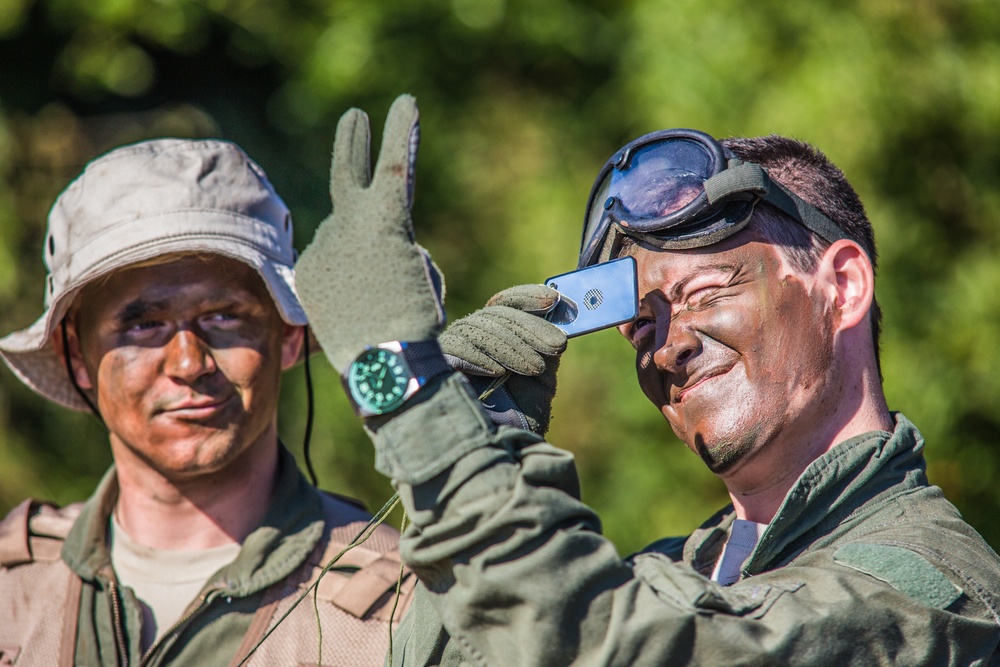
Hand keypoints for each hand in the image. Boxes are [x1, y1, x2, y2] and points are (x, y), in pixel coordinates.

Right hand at [296, 95, 444, 373]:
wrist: (388, 365)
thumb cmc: (389, 358)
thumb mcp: (375, 326)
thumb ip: (384, 290)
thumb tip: (413, 262)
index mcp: (313, 276)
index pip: (349, 250)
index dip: (382, 274)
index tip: (388, 311)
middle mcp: (321, 246)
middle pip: (340, 198)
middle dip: (347, 157)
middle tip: (355, 122)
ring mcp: (346, 230)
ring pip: (374, 190)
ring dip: (391, 189)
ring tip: (405, 126)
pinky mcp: (380, 220)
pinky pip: (392, 169)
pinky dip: (400, 136)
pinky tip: (407, 105)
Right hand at [439, 284, 566, 435]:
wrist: (499, 450)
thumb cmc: (519, 416)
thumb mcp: (540, 377)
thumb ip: (545, 345)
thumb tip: (558, 313)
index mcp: (496, 335)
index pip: (505, 303)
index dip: (527, 297)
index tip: (554, 300)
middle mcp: (470, 337)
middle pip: (494, 315)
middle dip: (528, 328)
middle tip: (556, 346)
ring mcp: (450, 350)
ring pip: (476, 329)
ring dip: (510, 347)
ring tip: (535, 369)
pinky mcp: (433, 366)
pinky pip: (454, 350)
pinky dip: (478, 358)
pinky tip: (498, 372)